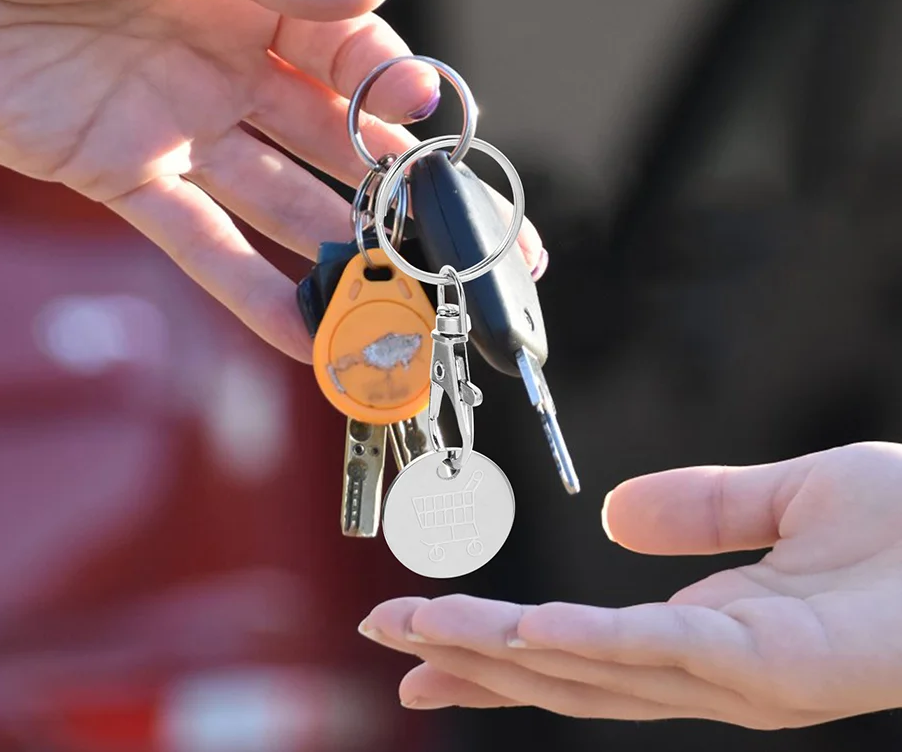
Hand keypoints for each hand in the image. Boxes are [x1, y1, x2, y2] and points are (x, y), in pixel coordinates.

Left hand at [0, 0, 544, 359]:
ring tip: (402, 308)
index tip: (440, 138)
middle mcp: (230, 70)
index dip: (400, 100)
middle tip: (473, 249)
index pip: (352, 58)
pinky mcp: (124, 180)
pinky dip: (253, 293)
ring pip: (283, 206)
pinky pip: (201, 246)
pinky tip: (308, 336)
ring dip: (342, 258)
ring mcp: (182, 130)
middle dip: (408, 196)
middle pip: (337, 145)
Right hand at [361, 441, 901, 728]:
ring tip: (419, 632)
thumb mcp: (788, 498)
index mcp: (708, 634)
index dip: (499, 647)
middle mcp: (708, 670)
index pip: (580, 651)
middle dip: (470, 659)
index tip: (430, 637)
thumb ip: (703, 507)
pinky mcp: (770, 664)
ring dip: (499, 651)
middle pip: (564, 673)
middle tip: (387, 641)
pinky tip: (524, 630)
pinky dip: (584, 644)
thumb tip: (615, 516)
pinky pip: (658, 654)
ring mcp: (735, 676)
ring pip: (591, 669)